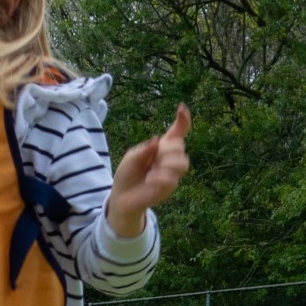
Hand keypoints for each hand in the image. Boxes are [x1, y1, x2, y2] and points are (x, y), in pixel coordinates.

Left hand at [106, 104, 191, 235]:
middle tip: (154, 157)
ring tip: (153, 171)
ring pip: (183, 162)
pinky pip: (173, 179)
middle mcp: (169, 158)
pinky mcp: (169, 187)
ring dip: (167, 164)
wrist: (122, 196)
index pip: (177, 132)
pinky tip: (151, 180)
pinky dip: (161, 177)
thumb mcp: (131, 157)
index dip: (182, 120)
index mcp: (161, 147)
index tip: (182, 108)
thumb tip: (157, 142)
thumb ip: (144, 149)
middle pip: (180, 146)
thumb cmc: (127, 174)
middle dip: (167, 149)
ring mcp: (171, 173)